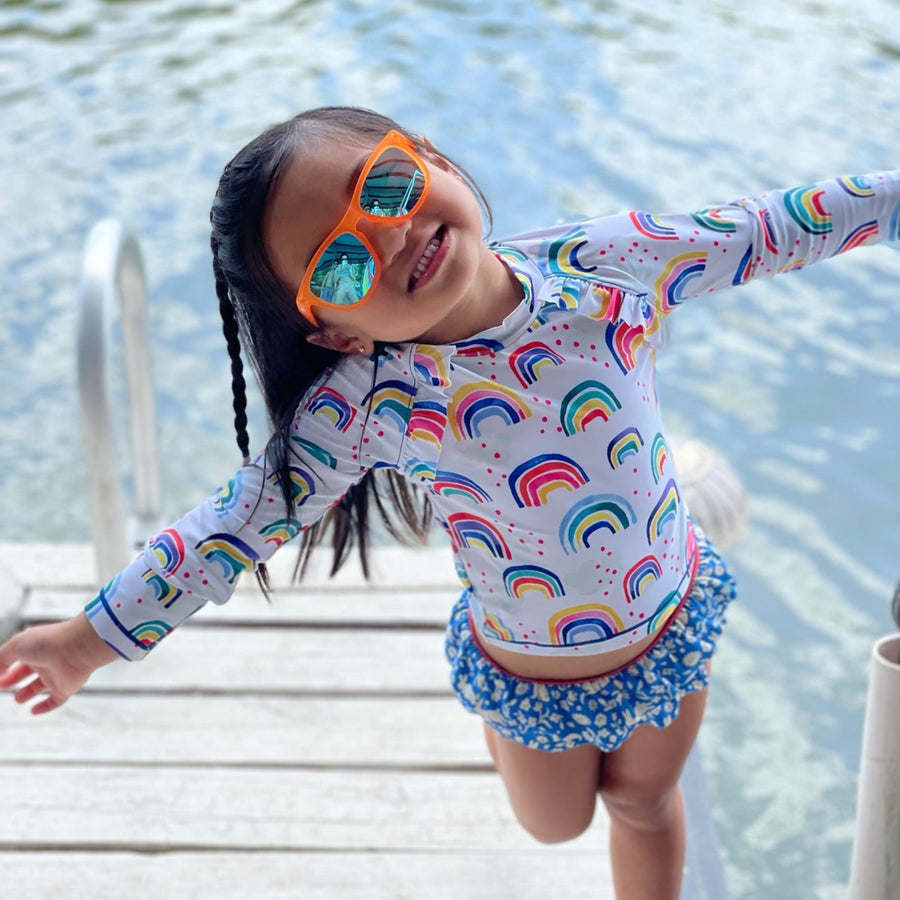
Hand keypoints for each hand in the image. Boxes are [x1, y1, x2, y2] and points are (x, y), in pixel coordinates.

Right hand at [0, 613, 119, 713]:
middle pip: (28, 671)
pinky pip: (56, 700)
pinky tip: (34, 711)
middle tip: (2, 686)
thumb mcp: (16, 645)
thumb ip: (1, 658)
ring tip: (18, 699)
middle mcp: (46, 660)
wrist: (78, 648)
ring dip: (29, 692)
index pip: (17, 657)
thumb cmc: (48, 642)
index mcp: (35, 647)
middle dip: (14, 678)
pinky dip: (45, 706)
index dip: (4, 667)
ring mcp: (57, 675)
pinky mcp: (66, 688)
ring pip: (41, 686)